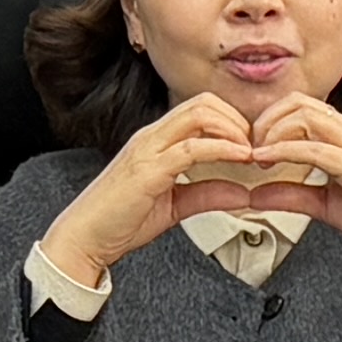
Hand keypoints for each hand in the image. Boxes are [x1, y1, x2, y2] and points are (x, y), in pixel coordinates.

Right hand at [44, 92, 292, 290]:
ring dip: (234, 131)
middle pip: (204, 103)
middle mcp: (152, 137)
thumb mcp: (175, 205)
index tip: (254, 145)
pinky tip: (241, 160)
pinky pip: (192, 148)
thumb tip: (245, 193)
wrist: (83, 238)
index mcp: (156, 141)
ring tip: (253, 152)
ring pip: (200, 115)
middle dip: (239, 120)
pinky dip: (223, 149)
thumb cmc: (119, 221)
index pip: (201, 109)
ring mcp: (148, 150)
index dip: (233, 121)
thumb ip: (208, 194)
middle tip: (258, 147)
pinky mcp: (148, 170)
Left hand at [242, 93, 341, 262]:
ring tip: (256, 156)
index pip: (300, 107)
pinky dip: (285, 151)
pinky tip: (266, 162)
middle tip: (249, 149)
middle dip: (265, 122)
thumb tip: (255, 194)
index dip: (268, 122)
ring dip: (273, 134)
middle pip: (298, 103)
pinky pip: (317, 149)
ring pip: (306, 117)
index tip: (251, 148)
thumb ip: (292, 195)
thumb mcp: (324, 205)